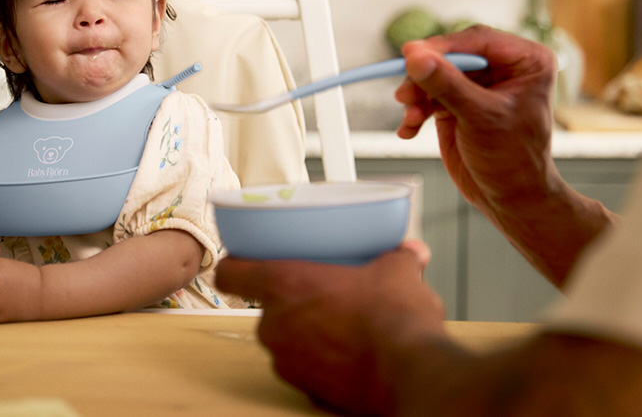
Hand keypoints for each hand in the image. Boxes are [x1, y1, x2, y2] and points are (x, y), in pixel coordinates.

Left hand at [215, 241, 445, 414]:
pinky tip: (349, 354)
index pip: (231, 273)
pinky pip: (304, 367)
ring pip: (285, 339)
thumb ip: (398, 257)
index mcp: (284, 285)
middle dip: (290, 301)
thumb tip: (410, 251)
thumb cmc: (393, 318)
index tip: (246, 261)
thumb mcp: (398, 271)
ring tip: (341, 325)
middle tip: (322, 292)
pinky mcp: (305, 390)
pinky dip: (320, 360)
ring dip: (305, 332)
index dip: (236, 265)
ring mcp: (286, 361)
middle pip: (265, 306)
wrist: (409, 373)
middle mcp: (275, 324)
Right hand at [396, 26, 562, 218]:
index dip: (442, 47)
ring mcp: (478, 86)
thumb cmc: (514, 161)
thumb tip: (416, 57)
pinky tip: (410, 129)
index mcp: (526, 61)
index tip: (410, 54)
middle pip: (451, 56)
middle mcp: (503, 68)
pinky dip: (416, 112)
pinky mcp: (458, 103)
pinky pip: (428, 96)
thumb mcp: (480, 118)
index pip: (477, 40)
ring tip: (411, 117)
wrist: (510, 199)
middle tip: (405, 92)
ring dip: (417, 96)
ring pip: (435, 75)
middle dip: (426, 76)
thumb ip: (447, 85)